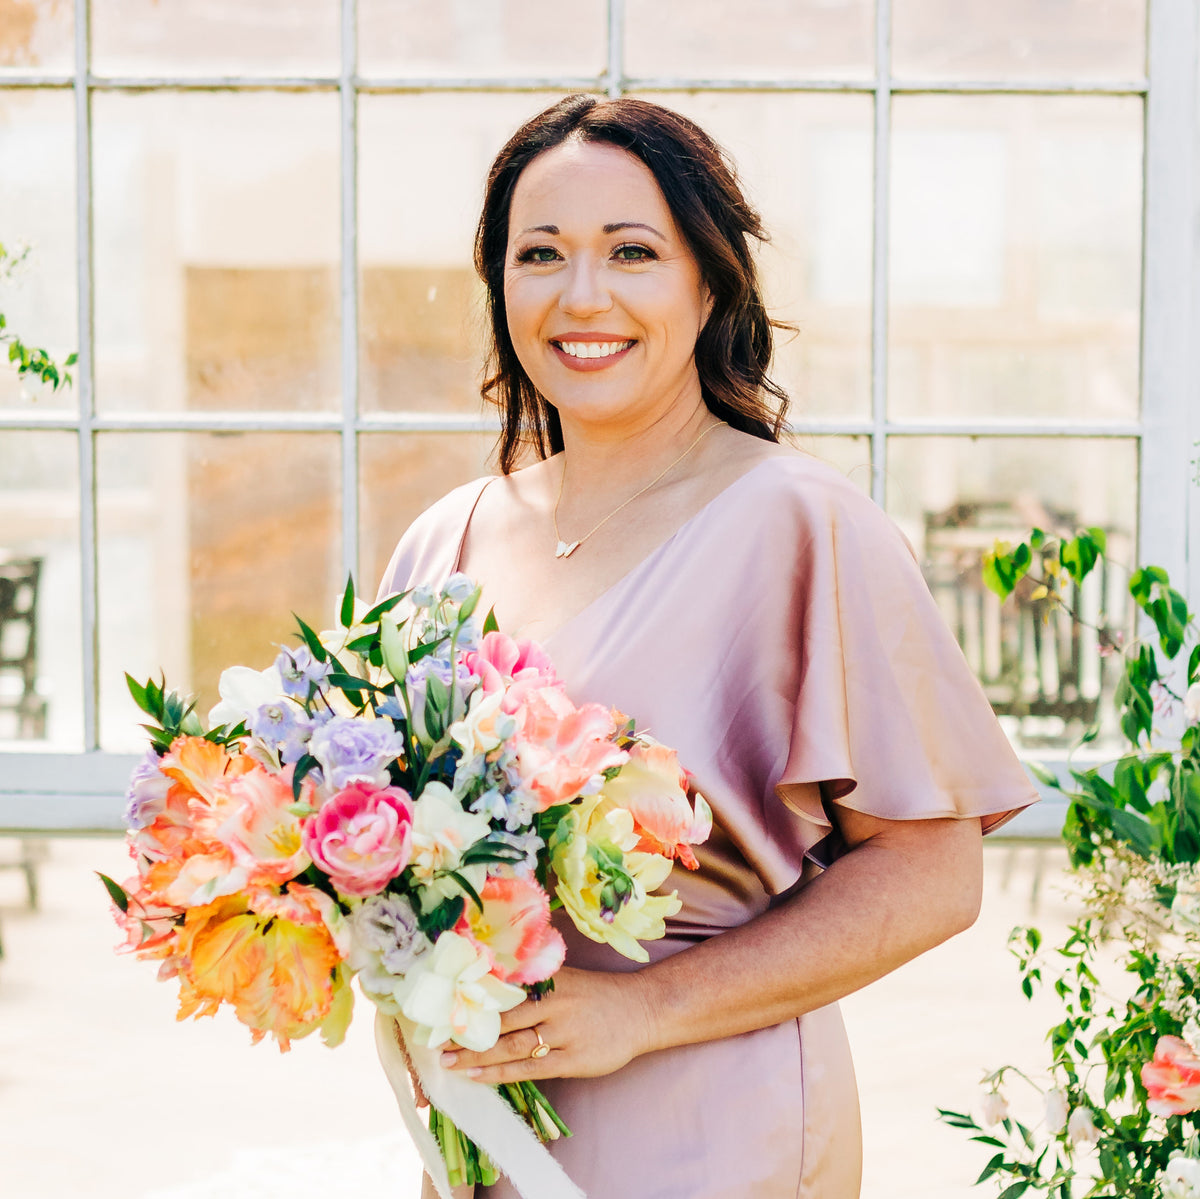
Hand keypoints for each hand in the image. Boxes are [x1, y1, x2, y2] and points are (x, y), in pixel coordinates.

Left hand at [438, 966, 654, 1085]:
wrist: (641, 1010)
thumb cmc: (596, 995)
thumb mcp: (565, 977)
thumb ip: (532, 980)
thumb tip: (488, 981)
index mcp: (550, 979)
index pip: (502, 989)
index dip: (471, 999)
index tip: (442, 1006)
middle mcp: (555, 1003)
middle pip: (502, 1019)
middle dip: (467, 1030)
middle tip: (436, 1039)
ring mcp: (565, 1033)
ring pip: (512, 1046)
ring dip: (477, 1055)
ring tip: (449, 1061)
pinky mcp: (574, 1060)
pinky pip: (530, 1069)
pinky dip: (501, 1073)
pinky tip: (479, 1076)